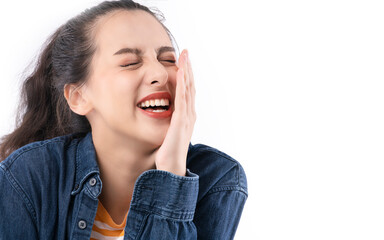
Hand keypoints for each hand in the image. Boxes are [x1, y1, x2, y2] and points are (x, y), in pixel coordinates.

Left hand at [155, 49, 195, 175]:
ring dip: (186, 72)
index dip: (186, 76)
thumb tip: (161, 115)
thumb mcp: (168, 133)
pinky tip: (180, 73)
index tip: (183, 62)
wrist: (171, 168)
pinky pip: (182, 99)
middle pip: (190, 86)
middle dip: (188, 68)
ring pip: (188, 89)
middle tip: (186, 52)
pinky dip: (182, 85)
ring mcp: (186, 118)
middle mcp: (189, 115)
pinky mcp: (180, 122)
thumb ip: (167, 123)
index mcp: (186, 116)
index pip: (187, 91)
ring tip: (184, 57)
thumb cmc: (168, 153)